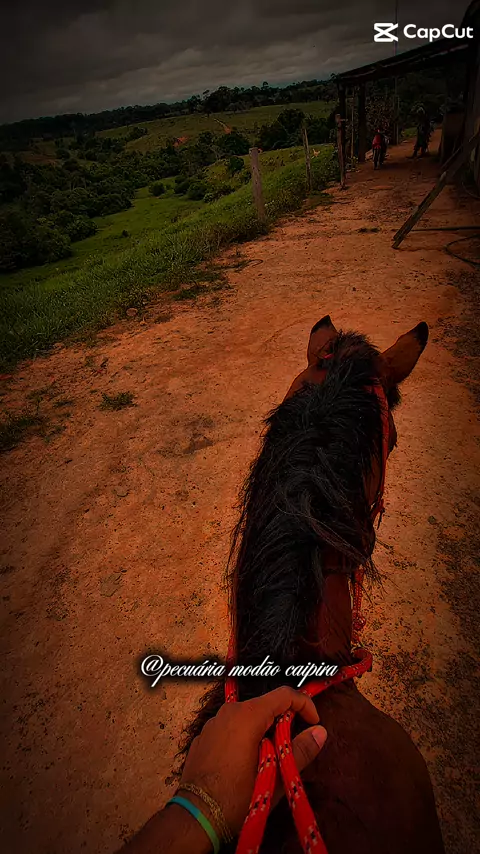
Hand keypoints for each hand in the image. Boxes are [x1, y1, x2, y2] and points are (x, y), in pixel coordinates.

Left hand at [180, 686, 326, 836]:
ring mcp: (213, 723)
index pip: (284, 695)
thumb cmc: (237, 798)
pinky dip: (243, 738)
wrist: (196, 816)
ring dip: (263, 732)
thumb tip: (320, 732)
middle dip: (283, 724)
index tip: (314, 723)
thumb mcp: (275, 778)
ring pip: (247, 717)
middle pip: (265, 706)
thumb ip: (300, 751)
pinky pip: (231, 728)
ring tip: (267, 762)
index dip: (304, 705)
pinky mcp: (204, 736)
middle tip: (289, 750)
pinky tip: (244, 764)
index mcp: (247, 716)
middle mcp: (229, 712)